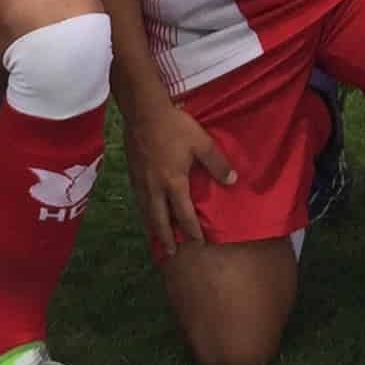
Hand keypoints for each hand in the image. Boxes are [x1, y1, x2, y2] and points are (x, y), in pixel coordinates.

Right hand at [127, 89, 233, 253]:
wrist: (143, 112)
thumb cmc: (175, 127)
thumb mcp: (201, 143)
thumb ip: (217, 164)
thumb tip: (232, 181)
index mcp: (173, 183)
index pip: (184, 213)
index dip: (191, 230)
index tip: (198, 243)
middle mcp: (154, 188)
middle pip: (160, 220)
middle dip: (167, 237)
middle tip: (171, 253)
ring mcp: (140, 181)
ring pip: (146, 211)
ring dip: (153, 227)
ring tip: (157, 238)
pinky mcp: (132, 172)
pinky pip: (137, 200)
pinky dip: (143, 211)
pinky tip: (145, 211)